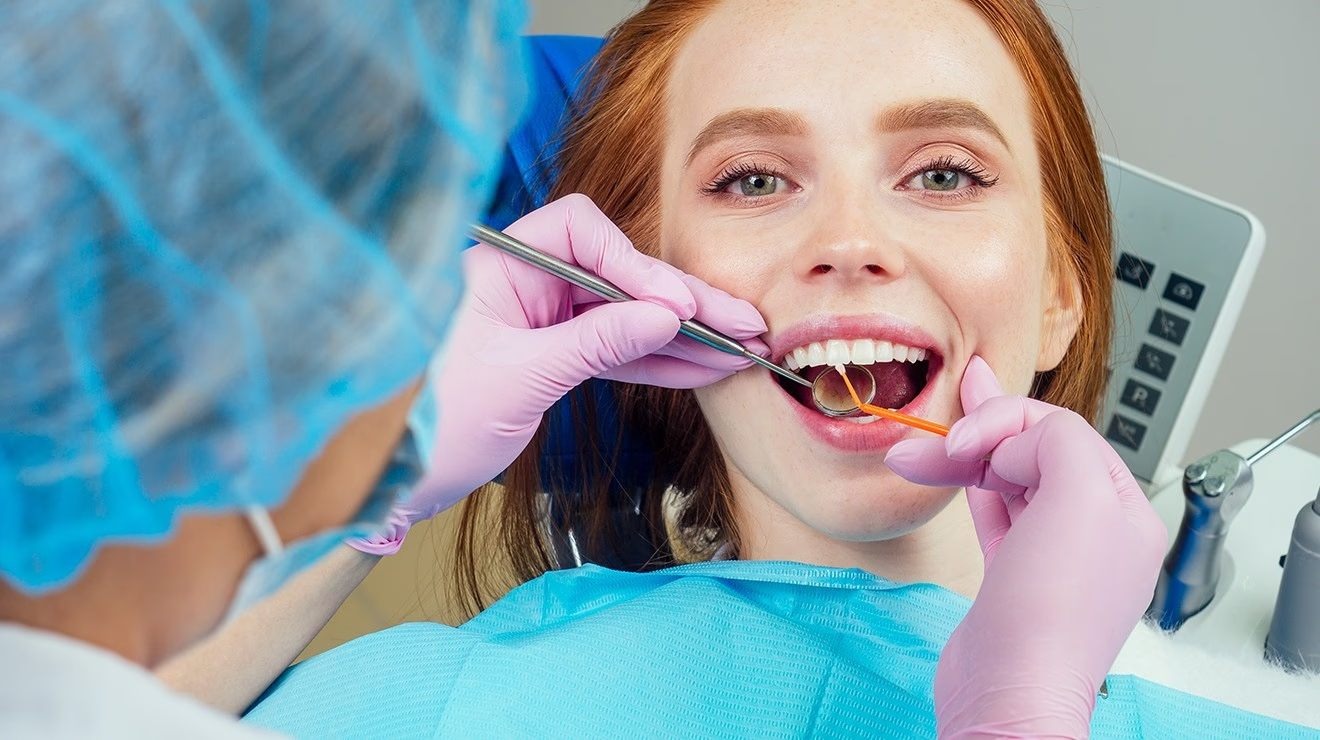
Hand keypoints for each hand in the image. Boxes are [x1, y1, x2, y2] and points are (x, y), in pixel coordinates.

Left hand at [353, 194, 767, 554]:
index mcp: (501, 265)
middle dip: (679, 302)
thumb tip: (666, 316)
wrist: (395, 479)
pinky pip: (615, 352)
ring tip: (738, 350)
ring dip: (681, 336)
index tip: (673, 307)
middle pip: (616, 276)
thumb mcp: (523, 378)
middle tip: (740, 323)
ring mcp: (543, 320)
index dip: (634, 264)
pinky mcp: (554, 357)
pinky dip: (657, 363)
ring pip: (625, 317)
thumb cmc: (434, 420)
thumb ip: (597, 342)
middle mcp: (525, 283)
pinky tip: (703, 368)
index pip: (581, 233)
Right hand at [885, 357, 1166, 737]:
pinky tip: (946, 473)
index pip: (1064, 433)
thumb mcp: (1078, 499)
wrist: (1010, 694)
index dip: (1010, 425)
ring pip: (1006, 481)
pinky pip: (993, 513)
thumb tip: (1017, 441)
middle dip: (980, 436)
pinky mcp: (1012, 576)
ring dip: (960, 461)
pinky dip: (966, 489)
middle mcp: (1094, 529)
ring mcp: (1051, 555)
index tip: (964, 440)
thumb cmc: (1052, 610)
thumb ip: (1058, 444)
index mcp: (1123, 509)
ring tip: (913, 455)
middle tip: (935, 432)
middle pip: (1034, 452)